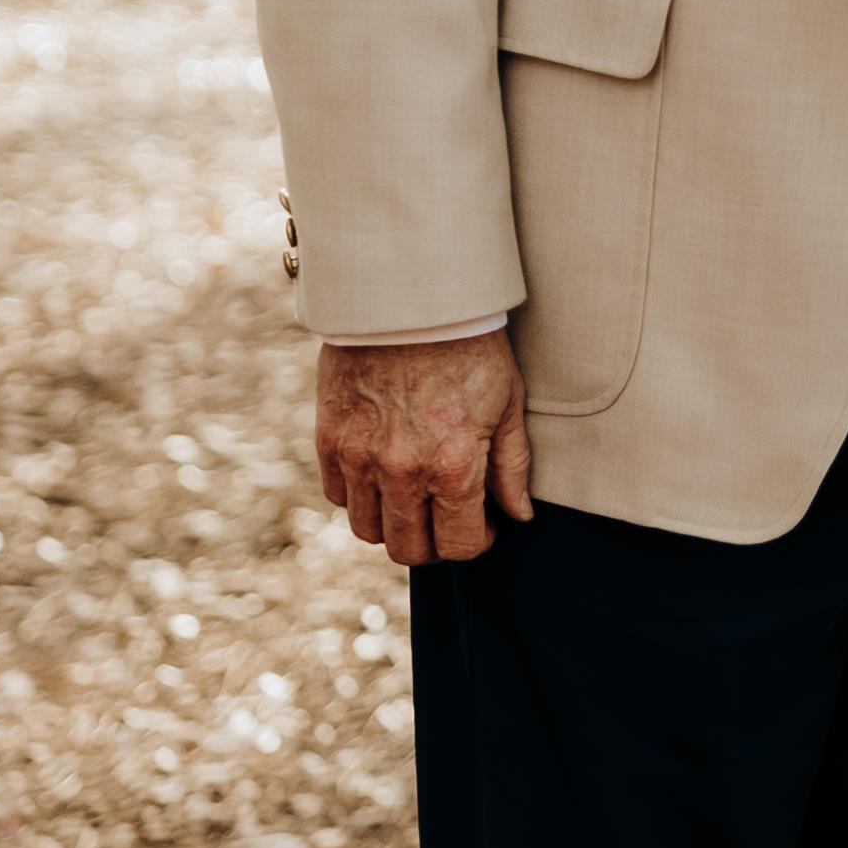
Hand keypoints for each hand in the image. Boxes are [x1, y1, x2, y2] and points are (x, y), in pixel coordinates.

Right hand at [316, 333, 534, 565]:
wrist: (410, 297)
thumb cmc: (469, 346)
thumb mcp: (508, 404)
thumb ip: (511, 468)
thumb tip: (518, 515)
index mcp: (451, 466)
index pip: (458, 546)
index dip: (476, 544)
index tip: (482, 528)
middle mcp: (399, 470)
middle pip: (408, 550)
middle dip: (434, 545)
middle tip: (448, 520)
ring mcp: (358, 455)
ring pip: (367, 530)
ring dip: (393, 524)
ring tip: (415, 499)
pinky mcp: (328, 436)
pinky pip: (337, 494)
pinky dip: (359, 495)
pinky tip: (383, 474)